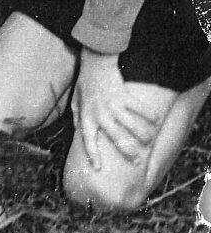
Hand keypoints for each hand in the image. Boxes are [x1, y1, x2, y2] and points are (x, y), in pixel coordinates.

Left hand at [73, 51, 164, 170]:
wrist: (95, 63)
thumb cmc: (85, 83)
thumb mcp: (75, 101)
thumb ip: (77, 117)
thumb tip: (78, 130)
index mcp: (87, 117)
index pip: (88, 141)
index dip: (93, 155)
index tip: (98, 168)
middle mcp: (100, 114)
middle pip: (116, 138)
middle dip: (128, 151)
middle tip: (137, 161)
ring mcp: (113, 106)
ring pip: (132, 125)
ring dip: (143, 135)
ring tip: (149, 142)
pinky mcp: (124, 96)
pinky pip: (140, 109)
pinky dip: (150, 115)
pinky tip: (156, 121)